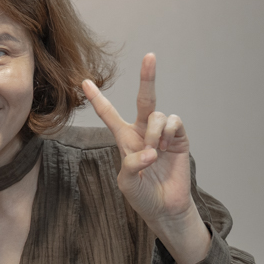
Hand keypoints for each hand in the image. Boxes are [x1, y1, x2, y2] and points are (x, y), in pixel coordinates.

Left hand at [81, 54, 209, 263]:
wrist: (165, 207)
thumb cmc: (142, 196)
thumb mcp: (127, 184)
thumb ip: (131, 166)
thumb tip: (150, 152)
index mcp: (125, 139)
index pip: (109, 114)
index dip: (98, 98)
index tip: (83, 81)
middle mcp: (143, 131)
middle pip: (145, 99)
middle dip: (148, 77)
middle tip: (150, 55)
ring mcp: (163, 134)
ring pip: (157, 115)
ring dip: (154, 133)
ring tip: (155, 153)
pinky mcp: (180, 140)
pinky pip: (175, 122)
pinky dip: (169, 133)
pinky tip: (167, 147)